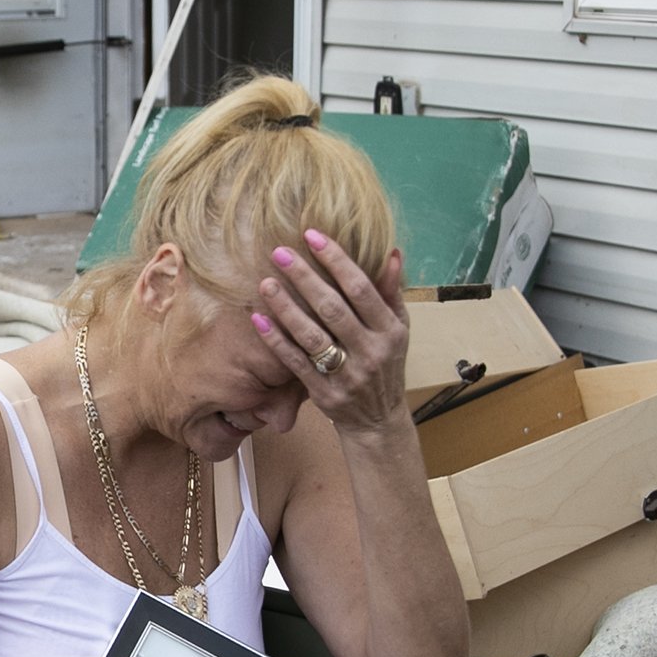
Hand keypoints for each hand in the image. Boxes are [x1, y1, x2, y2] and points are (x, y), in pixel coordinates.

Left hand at [250, 231, 409, 432]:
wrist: (377, 420)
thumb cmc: (385, 365)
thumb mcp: (398, 330)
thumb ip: (391, 293)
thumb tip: (392, 253)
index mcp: (390, 330)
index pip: (361, 288)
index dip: (337, 260)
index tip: (312, 235)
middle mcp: (371, 351)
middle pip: (333, 308)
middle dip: (305, 277)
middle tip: (279, 252)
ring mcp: (347, 374)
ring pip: (312, 335)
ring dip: (286, 307)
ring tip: (265, 282)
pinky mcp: (324, 392)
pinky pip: (296, 362)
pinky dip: (276, 341)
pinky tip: (258, 319)